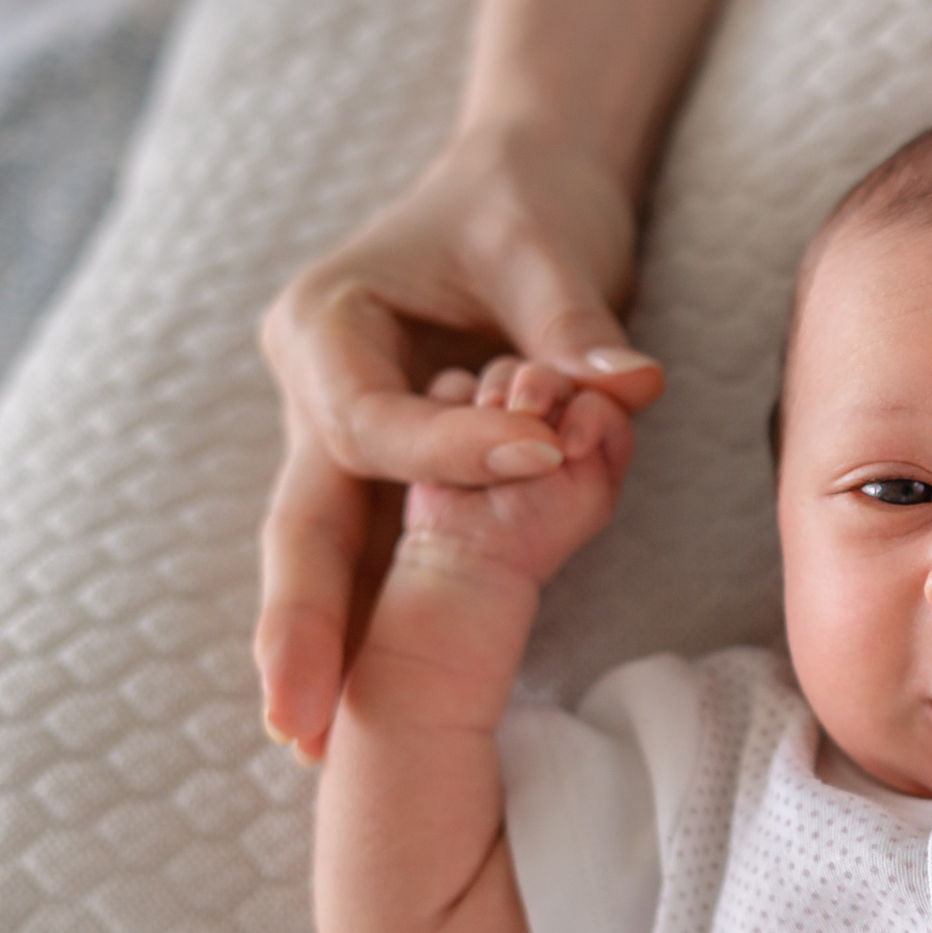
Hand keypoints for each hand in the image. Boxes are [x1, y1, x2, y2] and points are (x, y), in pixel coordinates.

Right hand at [256, 125, 662, 758]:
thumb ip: (575, 319)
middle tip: (302, 720)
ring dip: (325, 650)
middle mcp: (317, 393)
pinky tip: (361, 717)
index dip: (454, 448)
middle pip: (304, 522)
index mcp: (327, 324)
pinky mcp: (389, 479)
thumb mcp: (546, 242)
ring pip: (330, 559)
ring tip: (313, 745)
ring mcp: (341, 444)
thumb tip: (628, 385)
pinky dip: (377, 631)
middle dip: (303, 623)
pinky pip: (384, 559)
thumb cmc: (523, 202)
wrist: (516, 187)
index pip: (375, 419)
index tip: (545, 453)